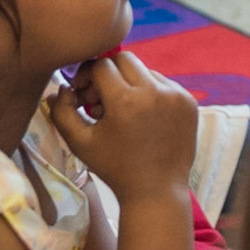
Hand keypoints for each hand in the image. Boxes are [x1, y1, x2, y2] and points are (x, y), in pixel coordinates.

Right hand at [45, 50, 196, 206]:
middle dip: (107, 74)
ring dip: (129, 83)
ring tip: (121, 112)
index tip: (82, 94)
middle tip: (99, 100)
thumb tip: (60, 89)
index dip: (86, 76)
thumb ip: (62, 113)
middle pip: (124, 60)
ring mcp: (176, 95)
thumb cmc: (115, 168)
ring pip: (145, 70)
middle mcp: (155, 92)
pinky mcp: (189, 101)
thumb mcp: (80, 143)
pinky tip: (142, 117)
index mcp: (127, 101)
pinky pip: (164, 84)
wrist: (156, 190)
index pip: (101, 66)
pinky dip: (150, 92)